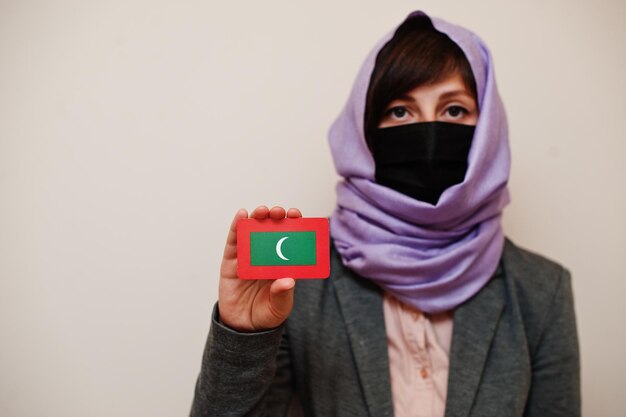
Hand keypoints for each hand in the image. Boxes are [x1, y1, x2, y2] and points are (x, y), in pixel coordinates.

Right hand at [217, 205, 301, 331]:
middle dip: (277, 217)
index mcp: (283, 264)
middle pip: (272, 231)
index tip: (297, 216)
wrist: (242, 329)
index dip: (294, 225)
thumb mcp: (279, 308)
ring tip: (263, 211)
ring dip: (258, 217)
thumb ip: (283, 295)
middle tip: (280, 212)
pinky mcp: (231, 262)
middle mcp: (266, 257)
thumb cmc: (266, 315)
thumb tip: (288, 280)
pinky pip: (234, 241)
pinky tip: (242, 215)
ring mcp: (248, 257)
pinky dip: (236, 226)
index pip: (290, 240)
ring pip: (253, 232)